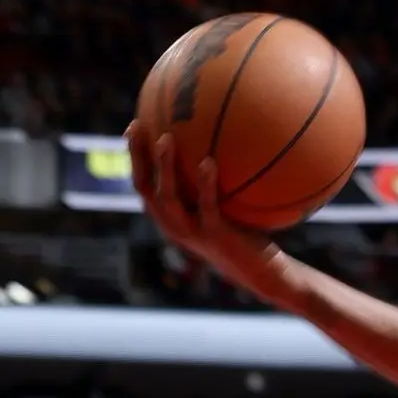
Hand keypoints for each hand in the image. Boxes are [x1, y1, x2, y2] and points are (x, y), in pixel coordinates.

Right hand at [126, 121, 293, 301]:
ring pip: (168, 197)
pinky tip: (209, 161)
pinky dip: (206, 184)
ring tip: (165, 138)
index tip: (135, 126)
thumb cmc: (246, 235)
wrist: (262, 271)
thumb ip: (217, 183)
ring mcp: (192, 233)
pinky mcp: (215, 236)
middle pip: (144, 188)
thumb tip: (223, 141)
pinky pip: (206, 206)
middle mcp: (173, 226)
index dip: (135, 157)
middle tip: (136, 127)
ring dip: (164, 168)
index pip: (144, 184)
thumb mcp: (226, 206)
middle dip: (137, 157)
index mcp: (171, 217)